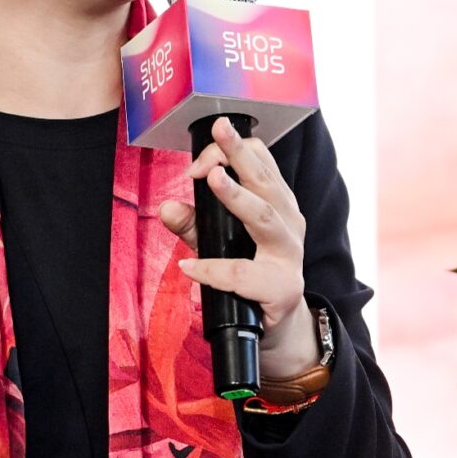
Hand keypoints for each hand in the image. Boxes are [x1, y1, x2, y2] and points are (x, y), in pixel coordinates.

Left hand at [162, 114, 322, 382]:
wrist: (276, 327)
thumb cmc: (250, 275)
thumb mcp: (218, 244)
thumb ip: (193, 224)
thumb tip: (166, 207)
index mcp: (279, 204)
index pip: (261, 163)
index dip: (233, 151)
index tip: (203, 153)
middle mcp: (289, 223)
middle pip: (266, 182)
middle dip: (240, 153)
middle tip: (219, 130)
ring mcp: (289, 256)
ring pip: (265, 218)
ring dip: (237, 196)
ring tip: (211, 180)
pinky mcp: (282, 288)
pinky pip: (243, 273)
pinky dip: (213, 268)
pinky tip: (189, 266)